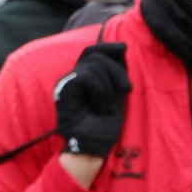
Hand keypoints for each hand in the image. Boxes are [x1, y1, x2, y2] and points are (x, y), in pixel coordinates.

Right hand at [54, 43, 130, 158]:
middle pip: (94, 53)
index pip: (94, 51)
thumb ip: (116, 74)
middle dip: (116, 68)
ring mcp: (67, 81)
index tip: (124, 48)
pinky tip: (101, 107)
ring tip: (108, 106)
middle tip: (127, 89)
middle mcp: (74, 76)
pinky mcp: (64, 88)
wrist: (92, 145)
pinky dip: (101, 91)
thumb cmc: (104, 125)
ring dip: (110, 85)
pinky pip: (87, 76)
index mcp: (85, 77)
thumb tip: (122, 48)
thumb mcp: (117, 94)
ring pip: (94, 64)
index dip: (109, 47)